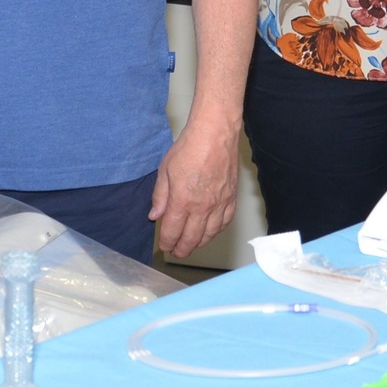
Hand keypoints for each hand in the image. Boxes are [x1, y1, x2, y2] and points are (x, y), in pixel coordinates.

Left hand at [149, 120, 240, 259]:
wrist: (215, 134)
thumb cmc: (190, 147)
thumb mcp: (165, 170)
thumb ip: (160, 196)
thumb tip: (155, 215)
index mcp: (182, 200)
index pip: (173, 231)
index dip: (167, 242)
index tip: (164, 246)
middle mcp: (202, 207)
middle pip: (191, 239)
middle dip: (182, 249)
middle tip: (176, 252)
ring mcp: (219, 204)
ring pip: (209, 234)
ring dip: (199, 244)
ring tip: (191, 246)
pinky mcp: (231, 198)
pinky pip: (224, 223)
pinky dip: (216, 232)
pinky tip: (210, 232)